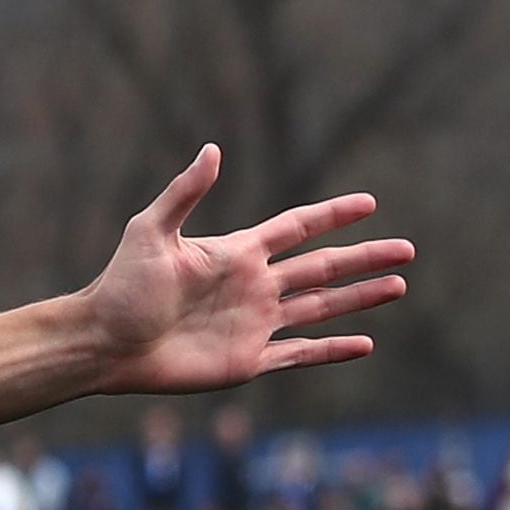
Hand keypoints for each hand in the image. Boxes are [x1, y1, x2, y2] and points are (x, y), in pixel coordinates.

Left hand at [76, 148, 409, 395]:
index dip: (332, 216)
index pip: (296, 228)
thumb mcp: (149, 233)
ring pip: (320, 308)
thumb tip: (212, 149)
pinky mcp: (246, 360)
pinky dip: (332, 350)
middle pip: (322, 268)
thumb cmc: (119, 287)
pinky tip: (364, 343)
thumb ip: (184, 193)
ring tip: (398, 285)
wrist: (101, 343)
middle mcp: (252, 287)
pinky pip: (299, 353)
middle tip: (408, 250)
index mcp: (236, 254)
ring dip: (359, 298)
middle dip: (364, 259)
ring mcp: (253, 324)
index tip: (369, 203)